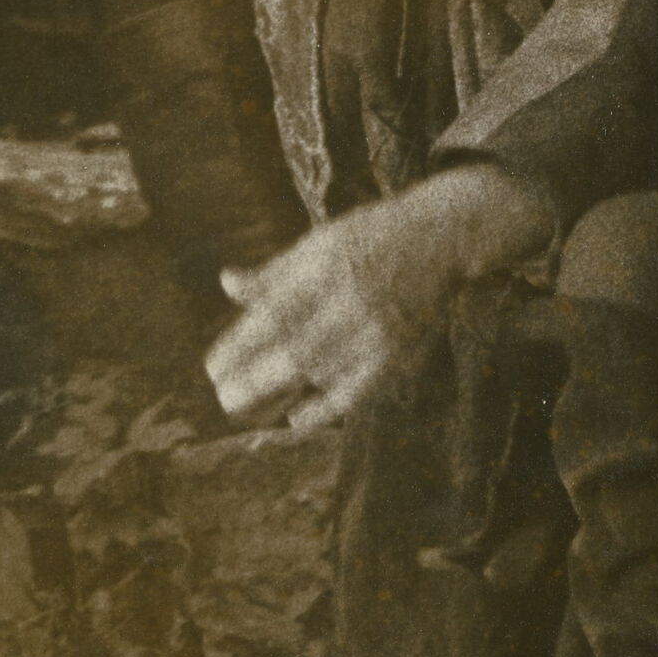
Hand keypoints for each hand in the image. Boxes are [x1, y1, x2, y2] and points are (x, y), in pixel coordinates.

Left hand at [205, 165, 554, 432]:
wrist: (443, 238)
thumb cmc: (371, 237)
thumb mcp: (320, 242)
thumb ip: (275, 272)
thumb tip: (227, 285)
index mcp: (325, 265)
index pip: (273, 315)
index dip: (241, 346)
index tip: (213, 367)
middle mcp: (351, 299)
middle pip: (296, 352)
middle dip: (255, 381)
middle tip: (224, 397)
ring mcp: (377, 329)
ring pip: (321, 374)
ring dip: (280, 395)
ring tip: (246, 409)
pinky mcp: (397, 351)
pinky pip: (357, 389)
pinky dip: (324, 408)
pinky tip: (296, 419)